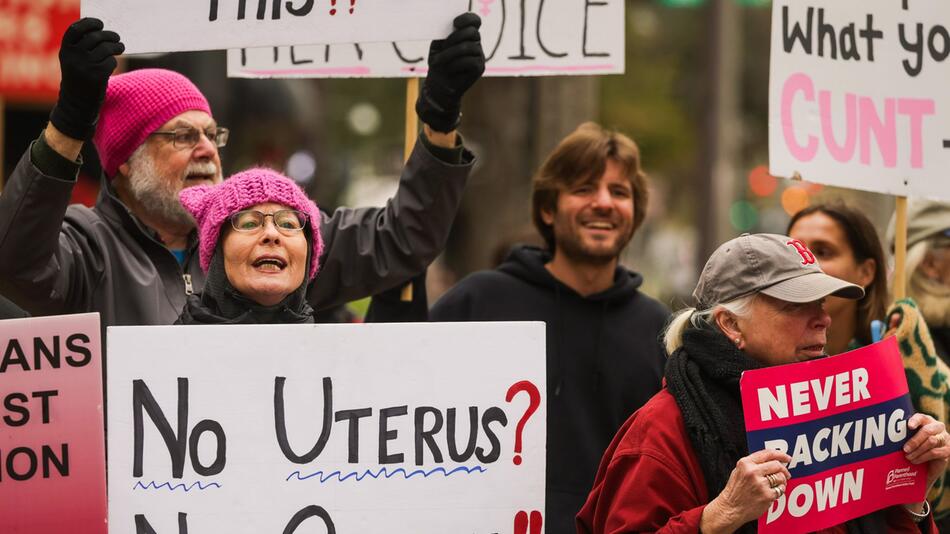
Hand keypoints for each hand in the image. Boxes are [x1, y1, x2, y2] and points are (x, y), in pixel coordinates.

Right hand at [49, 18, 123, 140]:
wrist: (76, 105)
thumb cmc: (78, 80)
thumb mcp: (73, 62)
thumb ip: (81, 47)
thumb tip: (103, 33)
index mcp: (65, 51)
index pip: (76, 29)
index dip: (89, 24)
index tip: (100, 24)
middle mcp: (73, 57)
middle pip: (95, 37)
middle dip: (109, 36)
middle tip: (117, 39)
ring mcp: (84, 66)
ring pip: (105, 49)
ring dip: (116, 47)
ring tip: (120, 47)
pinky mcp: (96, 76)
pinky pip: (110, 62)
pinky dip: (113, 62)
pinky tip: (111, 66)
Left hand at [416, 13, 484, 132]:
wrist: (439, 85)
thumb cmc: (438, 63)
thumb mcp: (438, 46)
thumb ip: (446, 35)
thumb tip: (452, 29)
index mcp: (466, 35)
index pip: (474, 21)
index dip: (467, 19)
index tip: (455, 23)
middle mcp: (475, 43)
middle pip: (472, 32)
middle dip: (455, 38)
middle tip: (443, 47)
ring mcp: (479, 55)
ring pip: (469, 47)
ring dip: (451, 53)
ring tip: (438, 62)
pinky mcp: (480, 68)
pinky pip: (470, 61)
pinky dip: (456, 64)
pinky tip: (449, 69)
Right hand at [700, 449, 791, 533]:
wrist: (730, 508)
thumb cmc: (734, 491)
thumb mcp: (739, 471)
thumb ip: (753, 464)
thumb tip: (771, 460)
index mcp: (745, 463)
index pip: (768, 453)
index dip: (780, 455)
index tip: (786, 458)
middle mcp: (752, 471)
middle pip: (777, 465)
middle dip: (784, 470)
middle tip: (786, 474)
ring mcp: (760, 484)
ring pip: (780, 477)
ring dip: (782, 481)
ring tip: (777, 485)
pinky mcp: (767, 495)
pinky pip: (780, 490)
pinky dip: (779, 491)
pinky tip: (772, 492)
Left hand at [904, 413, 949, 490]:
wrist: (927, 463)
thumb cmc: (912, 447)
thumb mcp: (907, 438)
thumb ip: (902, 434)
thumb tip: (884, 437)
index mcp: (926, 420)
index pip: (921, 417)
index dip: (915, 420)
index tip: (909, 426)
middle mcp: (937, 427)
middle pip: (927, 431)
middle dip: (914, 440)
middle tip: (904, 449)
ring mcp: (944, 438)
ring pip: (931, 441)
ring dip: (917, 450)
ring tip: (908, 457)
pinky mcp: (947, 450)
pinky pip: (935, 452)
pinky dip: (922, 457)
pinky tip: (914, 461)